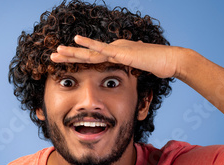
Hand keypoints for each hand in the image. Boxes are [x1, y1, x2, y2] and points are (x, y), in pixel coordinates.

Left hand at [50, 35, 182, 77]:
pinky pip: (102, 48)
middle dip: (68, 56)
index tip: (62, 62)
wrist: (172, 60)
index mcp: (115, 52)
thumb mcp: (139, 65)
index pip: (92, 58)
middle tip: (52, 57)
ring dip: (72, 52)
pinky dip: (88, 44)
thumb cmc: (158, 64)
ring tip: (56, 51)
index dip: (76, 60)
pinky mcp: (121, 52)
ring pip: (89, 52)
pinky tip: (76, 39)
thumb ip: (132, 62)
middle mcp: (113, 48)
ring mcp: (116, 49)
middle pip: (86, 54)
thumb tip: (131, 60)